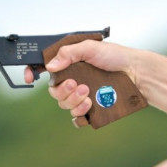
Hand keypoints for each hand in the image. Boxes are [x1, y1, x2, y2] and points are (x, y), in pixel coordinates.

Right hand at [22, 40, 137, 123]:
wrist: (137, 72)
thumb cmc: (116, 56)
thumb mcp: (90, 47)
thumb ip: (68, 54)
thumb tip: (50, 67)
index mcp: (69, 64)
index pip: (43, 69)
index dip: (32, 72)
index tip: (30, 77)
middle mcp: (73, 80)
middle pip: (53, 91)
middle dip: (62, 90)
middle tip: (77, 85)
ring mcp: (82, 95)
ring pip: (64, 105)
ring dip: (72, 100)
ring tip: (88, 93)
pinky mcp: (92, 109)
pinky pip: (77, 119)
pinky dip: (79, 115)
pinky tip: (88, 107)